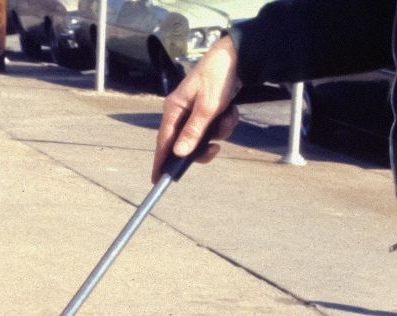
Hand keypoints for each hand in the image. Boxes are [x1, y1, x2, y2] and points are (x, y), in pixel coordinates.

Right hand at [151, 37, 241, 182]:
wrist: (238, 56)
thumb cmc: (218, 76)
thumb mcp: (208, 107)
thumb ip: (193, 131)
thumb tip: (179, 153)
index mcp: (174, 108)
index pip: (164, 140)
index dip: (161, 160)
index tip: (158, 179)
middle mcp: (182, 111)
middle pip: (186, 142)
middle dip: (203, 145)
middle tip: (215, 148)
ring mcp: (196, 110)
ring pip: (204, 135)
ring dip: (219, 131)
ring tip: (227, 116)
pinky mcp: (209, 109)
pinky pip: (215, 126)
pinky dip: (225, 122)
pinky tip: (230, 110)